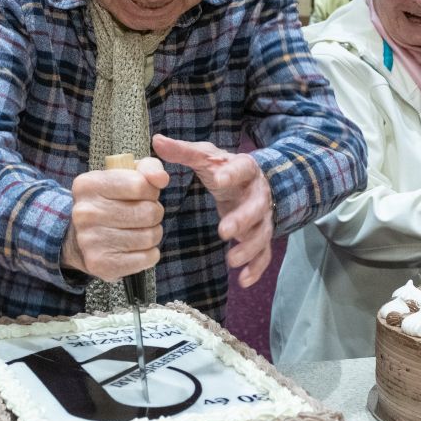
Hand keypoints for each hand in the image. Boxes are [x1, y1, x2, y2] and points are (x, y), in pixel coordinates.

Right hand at [64, 157, 169, 281]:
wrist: (80, 238)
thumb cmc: (111, 201)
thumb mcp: (125, 175)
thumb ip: (148, 168)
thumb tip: (161, 178)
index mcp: (88, 185)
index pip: (140, 185)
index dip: (151, 190)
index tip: (144, 194)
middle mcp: (85, 212)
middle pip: (148, 212)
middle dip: (154, 213)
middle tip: (144, 215)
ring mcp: (90, 240)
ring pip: (149, 237)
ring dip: (153, 234)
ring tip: (140, 230)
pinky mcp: (101, 264)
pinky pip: (146, 258)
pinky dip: (150, 254)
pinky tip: (137, 248)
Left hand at [152, 133, 273, 288]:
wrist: (252, 180)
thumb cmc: (222, 167)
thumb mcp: (205, 156)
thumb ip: (182, 151)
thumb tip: (156, 140)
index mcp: (243, 169)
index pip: (241, 169)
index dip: (231, 174)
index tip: (217, 179)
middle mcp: (257, 194)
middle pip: (256, 207)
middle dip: (242, 220)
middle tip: (224, 232)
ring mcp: (262, 217)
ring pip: (262, 233)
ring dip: (249, 248)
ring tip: (231, 260)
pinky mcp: (261, 235)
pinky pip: (264, 254)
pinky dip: (256, 268)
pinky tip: (243, 280)